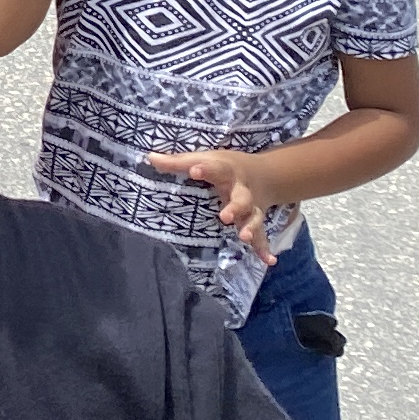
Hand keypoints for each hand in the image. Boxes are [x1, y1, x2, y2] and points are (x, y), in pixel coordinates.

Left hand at [145, 145, 284, 240]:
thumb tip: (150, 158)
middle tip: (225, 216)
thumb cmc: (223, 167)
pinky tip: (268, 261)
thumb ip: (178, 162)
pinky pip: (262, 237)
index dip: (205, 169)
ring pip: (254, 217)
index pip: (216, 168)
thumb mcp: (203, 159)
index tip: (194, 170)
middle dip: (235, 206)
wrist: (263, 173)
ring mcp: (251, 208)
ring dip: (250, 227)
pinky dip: (264, 248)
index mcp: (227, 171)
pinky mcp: (255, 222)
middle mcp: (241, 190)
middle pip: (242, 197)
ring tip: (243, 236)